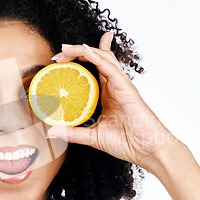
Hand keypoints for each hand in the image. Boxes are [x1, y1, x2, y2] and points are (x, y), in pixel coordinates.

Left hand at [46, 32, 178, 169]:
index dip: (78, 59)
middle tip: (59, 53)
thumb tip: (52, 131)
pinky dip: (97, 57)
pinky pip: (109, 67)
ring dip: (82, 50)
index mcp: (107, 94)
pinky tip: (84, 51)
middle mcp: (114, 86)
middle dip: (76, 51)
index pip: (93, 69)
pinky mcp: (125, 87)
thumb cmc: (128, 143)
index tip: (60, 59)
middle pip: (95, 58)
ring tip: (65, 49)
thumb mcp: (93, 137)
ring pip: (101, 58)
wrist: (147, 150)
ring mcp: (120, 85)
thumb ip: (73, 133)